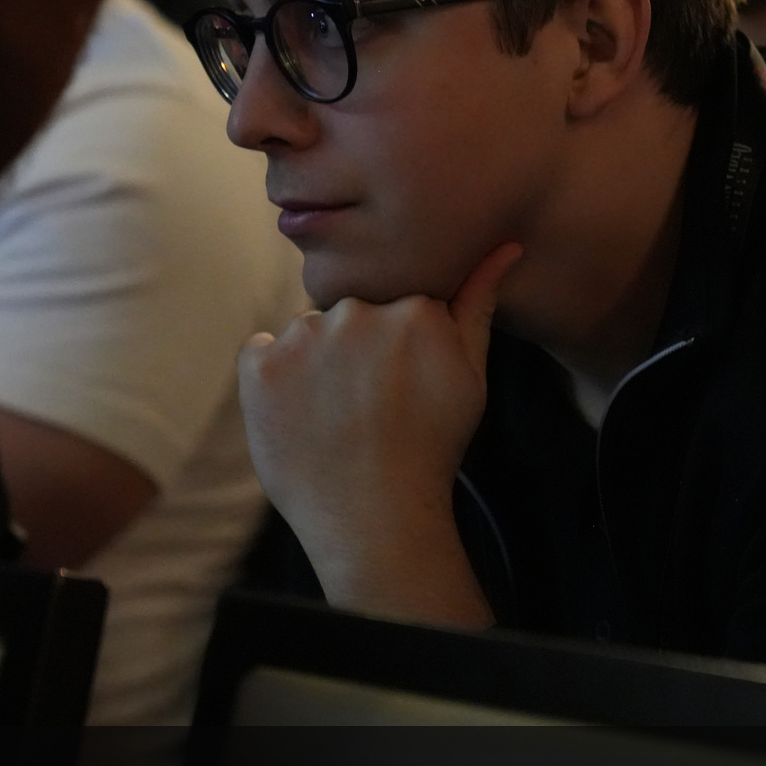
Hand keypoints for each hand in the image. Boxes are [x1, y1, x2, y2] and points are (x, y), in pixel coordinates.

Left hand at [235, 243, 521, 625]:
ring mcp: (304, 338)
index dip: (398, 348)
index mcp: (413, 307)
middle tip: (369, 407)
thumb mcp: (472, 375)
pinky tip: (300, 417)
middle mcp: (357, 311)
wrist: (377, 519)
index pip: (394, 303)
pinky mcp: (259, 366)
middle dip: (355, 350)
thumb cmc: (431, 448)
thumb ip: (479, 302)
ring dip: (314, 364)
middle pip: (349, 314)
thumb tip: (506, 245)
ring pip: (307, 333)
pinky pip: (260, 353)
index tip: (401, 388)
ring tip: (335, 419)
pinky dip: (272, 380)